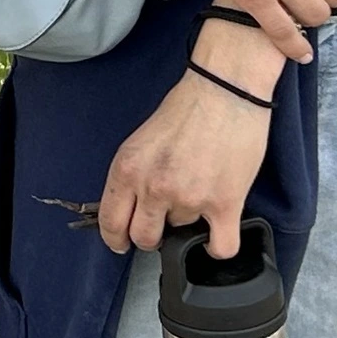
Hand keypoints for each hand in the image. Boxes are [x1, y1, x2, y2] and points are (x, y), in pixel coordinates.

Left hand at [98, 69, 269, 257]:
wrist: (225, 90)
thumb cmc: (187, 107)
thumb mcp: (141, 141)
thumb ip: (134, 176)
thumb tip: (133, 206)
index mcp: (128, 169)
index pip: (110, 222)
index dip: (115, 238)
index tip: (121, 242)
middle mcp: (154, 187)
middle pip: (143, 238)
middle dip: (151, 235)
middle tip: (161, 224)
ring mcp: (189, 198)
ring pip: (183, 233)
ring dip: (189, 221)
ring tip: (199, 192)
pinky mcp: (224, 203)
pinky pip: (220, 246)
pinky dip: (216, 247)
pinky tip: (216, 235)